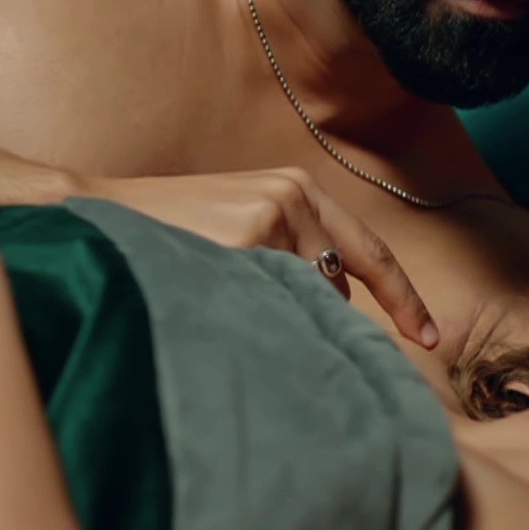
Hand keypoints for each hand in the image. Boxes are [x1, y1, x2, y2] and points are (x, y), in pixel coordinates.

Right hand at [81, 168, 438, 348]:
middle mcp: (292, 200)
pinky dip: (254, 318)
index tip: (429, 339)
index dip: (403, 299)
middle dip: (309, 315)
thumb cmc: (170, 229)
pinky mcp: (242, 247)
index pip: (369, 252)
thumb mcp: (241, 222)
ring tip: (218, 296)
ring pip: (301, 302)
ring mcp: (269, 222)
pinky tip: (211, 300)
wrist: (99, 213)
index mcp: (295, 190)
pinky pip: (270, 307)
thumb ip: (289, 251)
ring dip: (279, 316)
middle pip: (333, 287)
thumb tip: (330, 307)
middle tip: (259, 317)